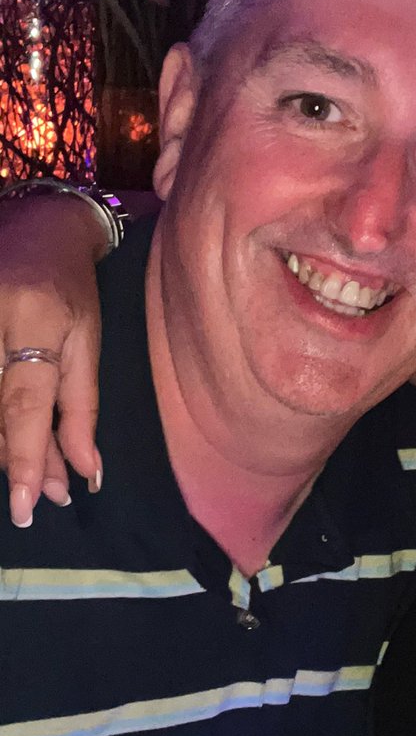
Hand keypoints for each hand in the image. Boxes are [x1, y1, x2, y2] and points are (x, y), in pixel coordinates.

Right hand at [0, 197, 104, 525]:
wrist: (34, 231)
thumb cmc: (71, 289)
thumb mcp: (88, 343)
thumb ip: (81, 407)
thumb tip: (85, 469)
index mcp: (34, 321)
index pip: (24, 402)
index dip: (24, 456)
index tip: (27, 503)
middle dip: (20, 460)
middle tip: (46, 495)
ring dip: (4, 446)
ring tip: (32, 475)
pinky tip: (10, 440)